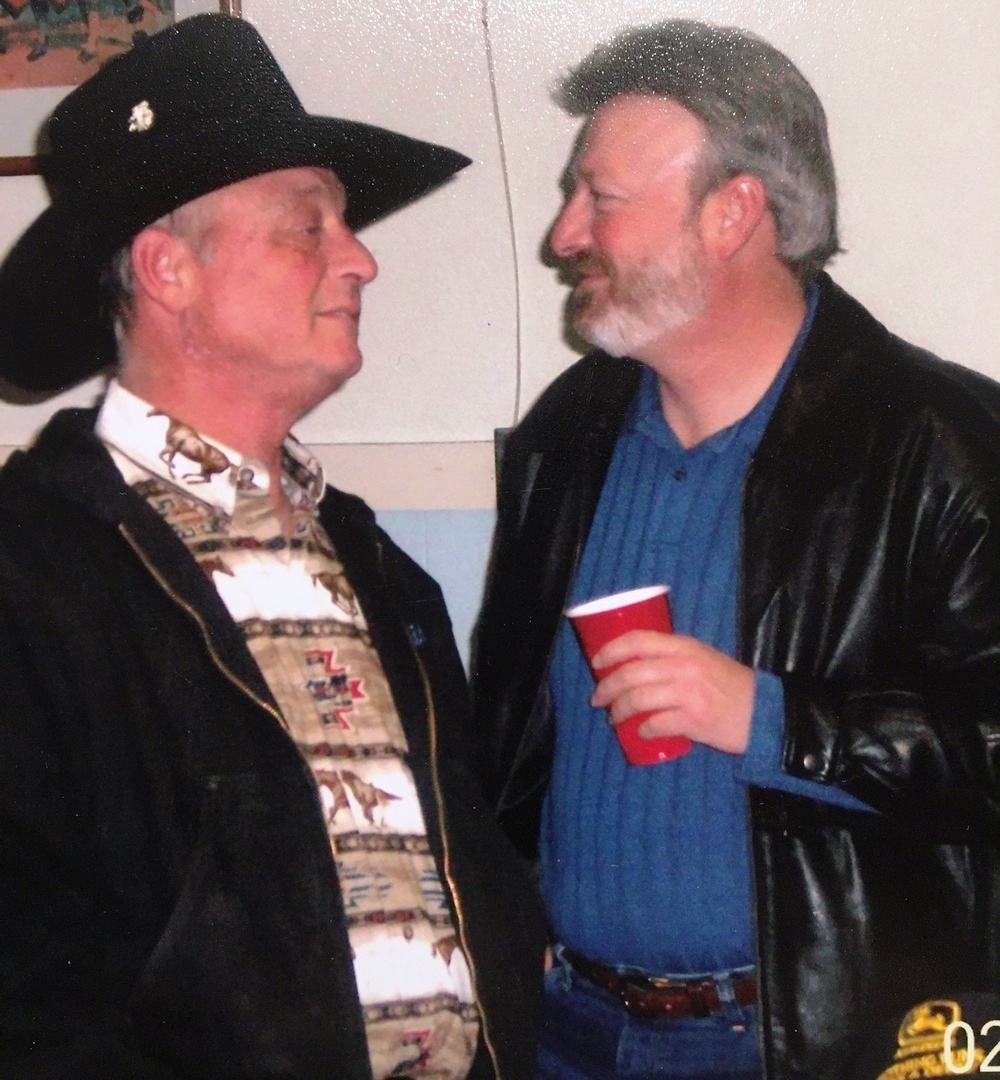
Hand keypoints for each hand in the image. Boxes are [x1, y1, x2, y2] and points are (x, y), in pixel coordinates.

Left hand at [590, 630, 753, 753]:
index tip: (596, 662)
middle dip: (607, 687)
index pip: (638, 640)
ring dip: (619, 710)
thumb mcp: (703, 658)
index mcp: (684, 646)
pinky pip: (656, 724)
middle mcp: (684, 665)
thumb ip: (674, 656)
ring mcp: (689, 693)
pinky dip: (643, 729)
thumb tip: (634, 664)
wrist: (765, 712)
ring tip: (614, 717)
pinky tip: (641, 732)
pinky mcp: (695, 719)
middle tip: (598, 699)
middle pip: (631, 673)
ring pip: (638, 699)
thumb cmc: (731, 685)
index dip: (611, 650)